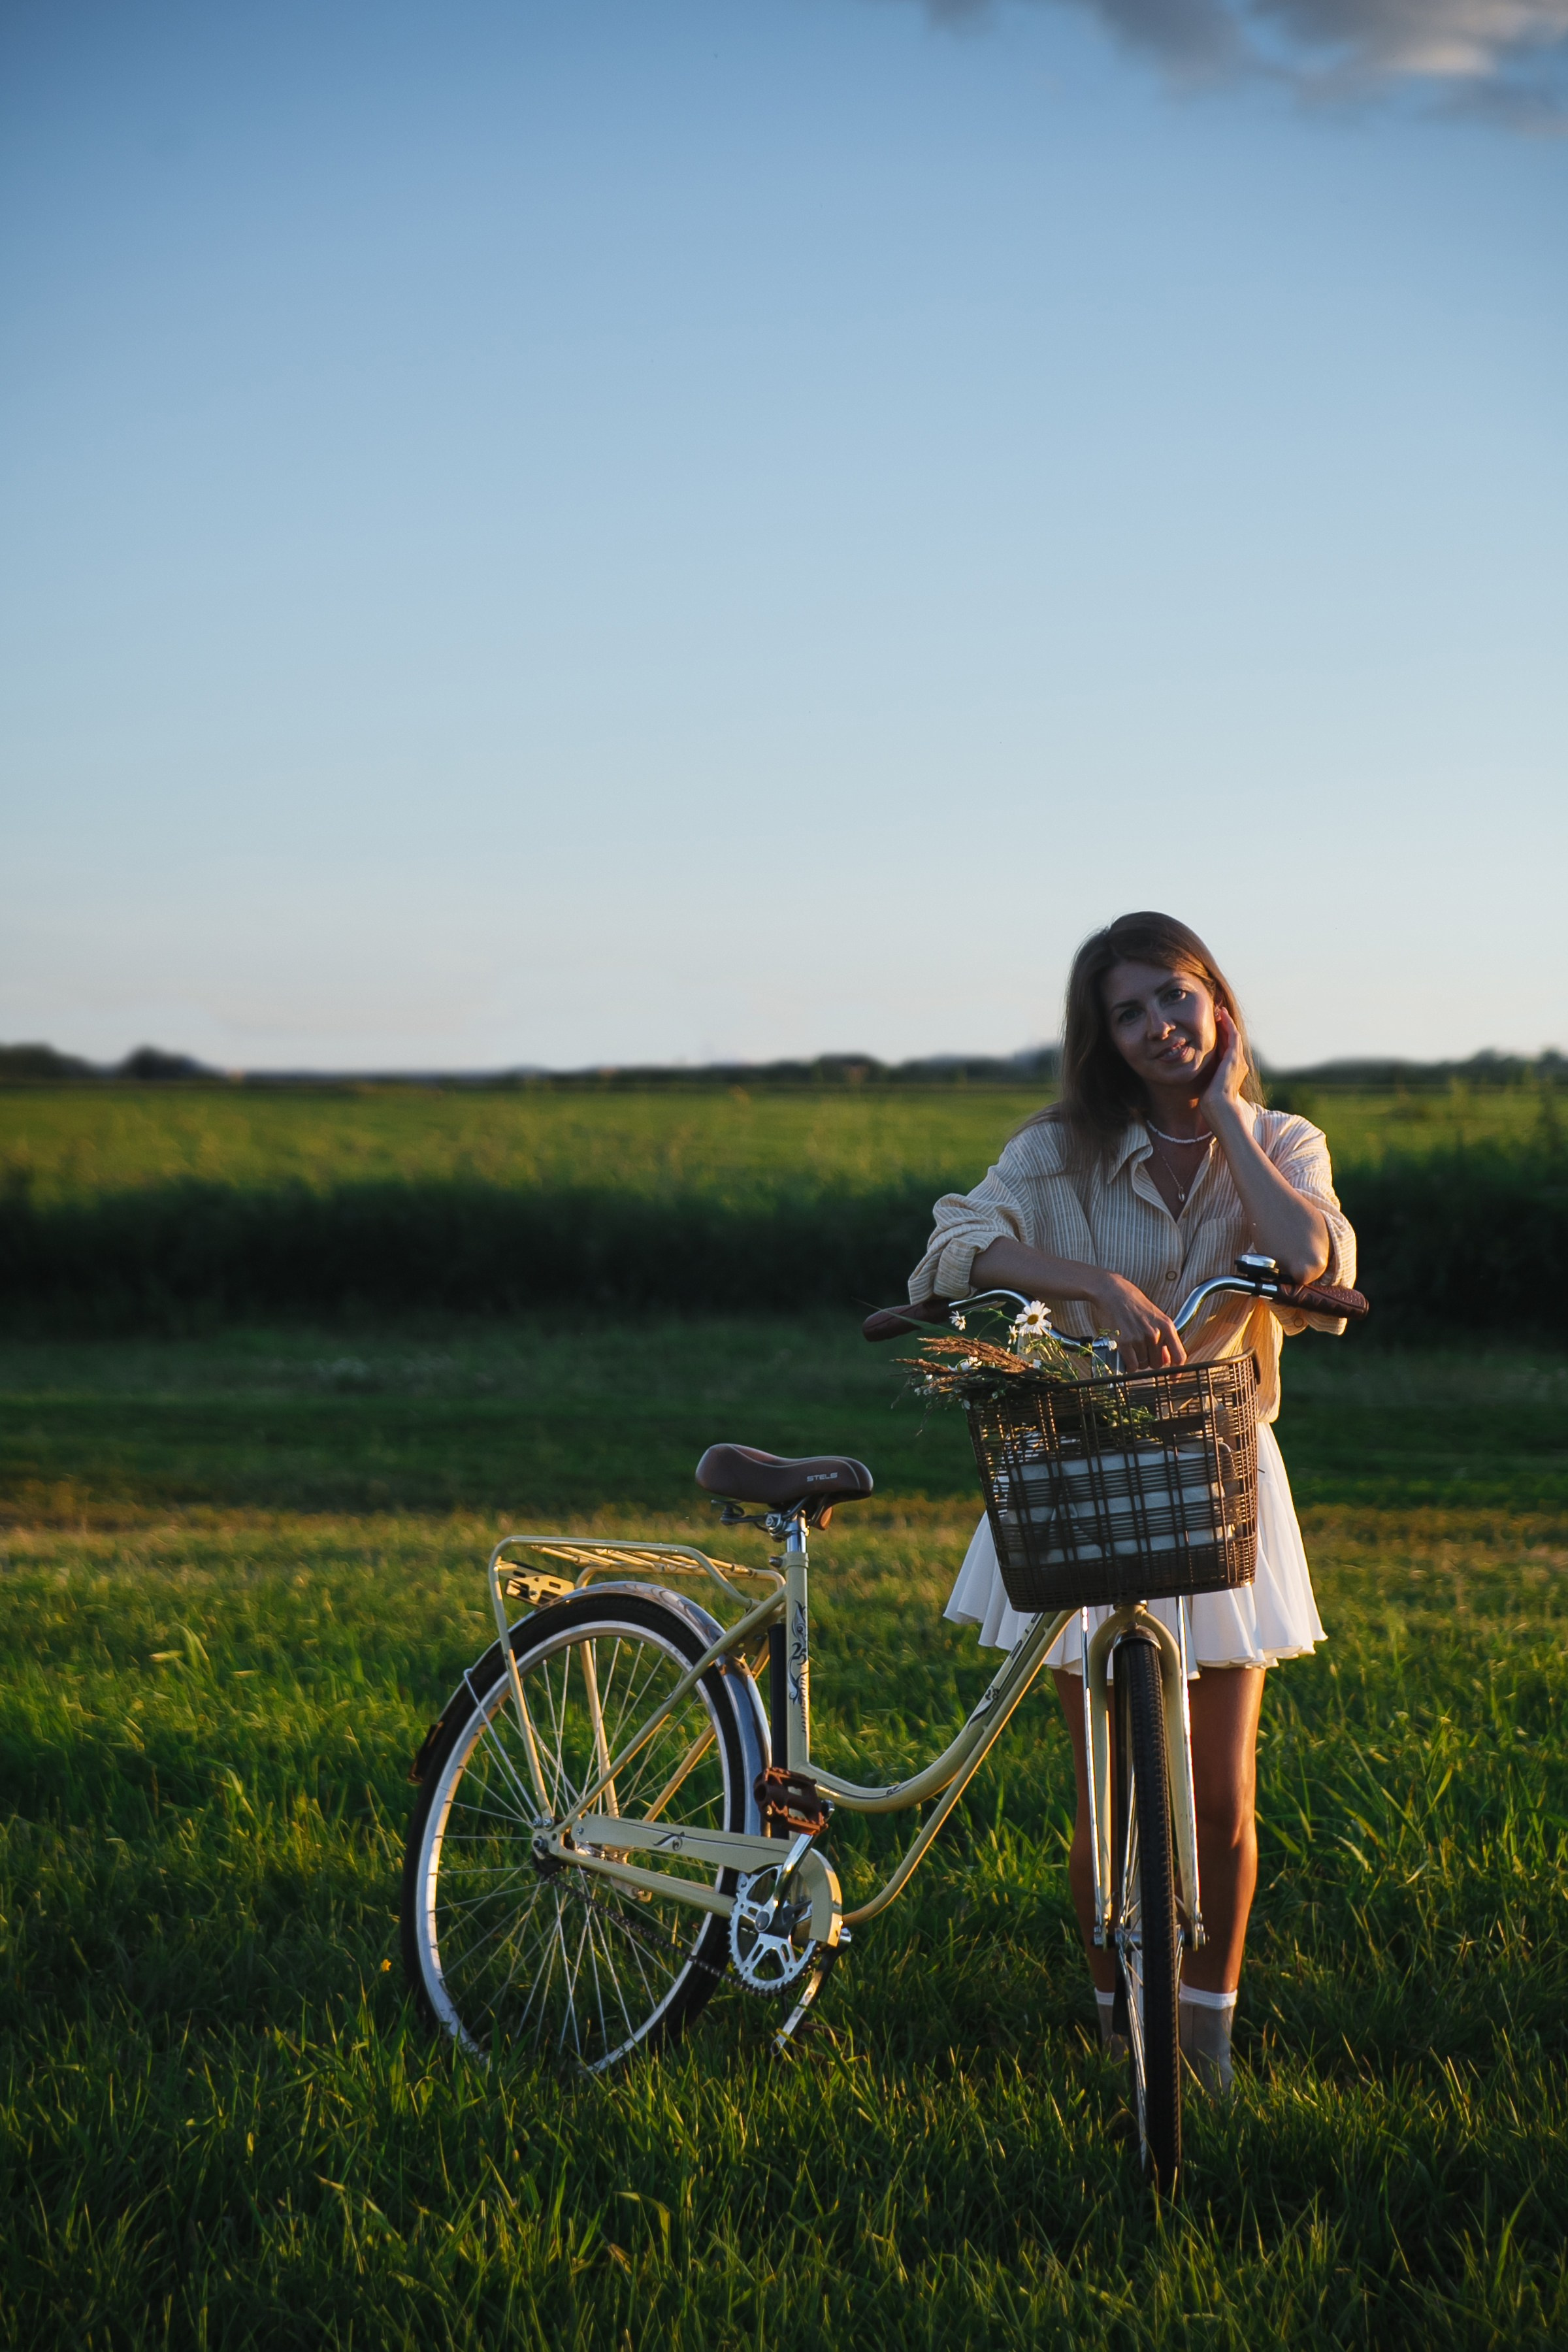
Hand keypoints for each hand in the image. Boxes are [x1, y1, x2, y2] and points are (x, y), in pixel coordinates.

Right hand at [1086, 1273, 1185, 1372]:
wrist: (1113, 1292)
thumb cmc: (1134, 1304)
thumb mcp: (1156, 1317)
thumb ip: (1164, 1338)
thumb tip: (1168, 1360)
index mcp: (1167, 1326)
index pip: (1179, 1355)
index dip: (1177, 1371)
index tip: (1173, 1378)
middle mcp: (1155, 1333)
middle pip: (1158, 1364)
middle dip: (1150, 1361)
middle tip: (1142, 1351)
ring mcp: (1139, 1338)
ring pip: (1143, 1365)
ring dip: (1137, 1361)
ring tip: (1132, 1347)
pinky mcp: (1124, 1341)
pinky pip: (1131, 1365)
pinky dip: (1128, 1365)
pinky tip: (1126, 1356)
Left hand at [1199, 1003, 1248, 1119]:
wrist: (1219, 1108)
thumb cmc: (1212, 1103)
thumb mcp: (1209, 1086)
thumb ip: (1208, 1078)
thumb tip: (1201, 1076)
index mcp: (1231, 1070)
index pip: (1227, 1047)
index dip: (1221, 1035)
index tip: (1214, 1024)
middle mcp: (1238, 1063)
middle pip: (1231, 1039)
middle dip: (1224, 1025)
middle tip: (1217, 1012)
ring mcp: (1238, 1061)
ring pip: (1233, 1035)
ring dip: (1227, 1022)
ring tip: (1219, 1011)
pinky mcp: (1234, 1058)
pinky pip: (1233, 1037)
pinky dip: (1229, 1025)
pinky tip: (1222, 1017)